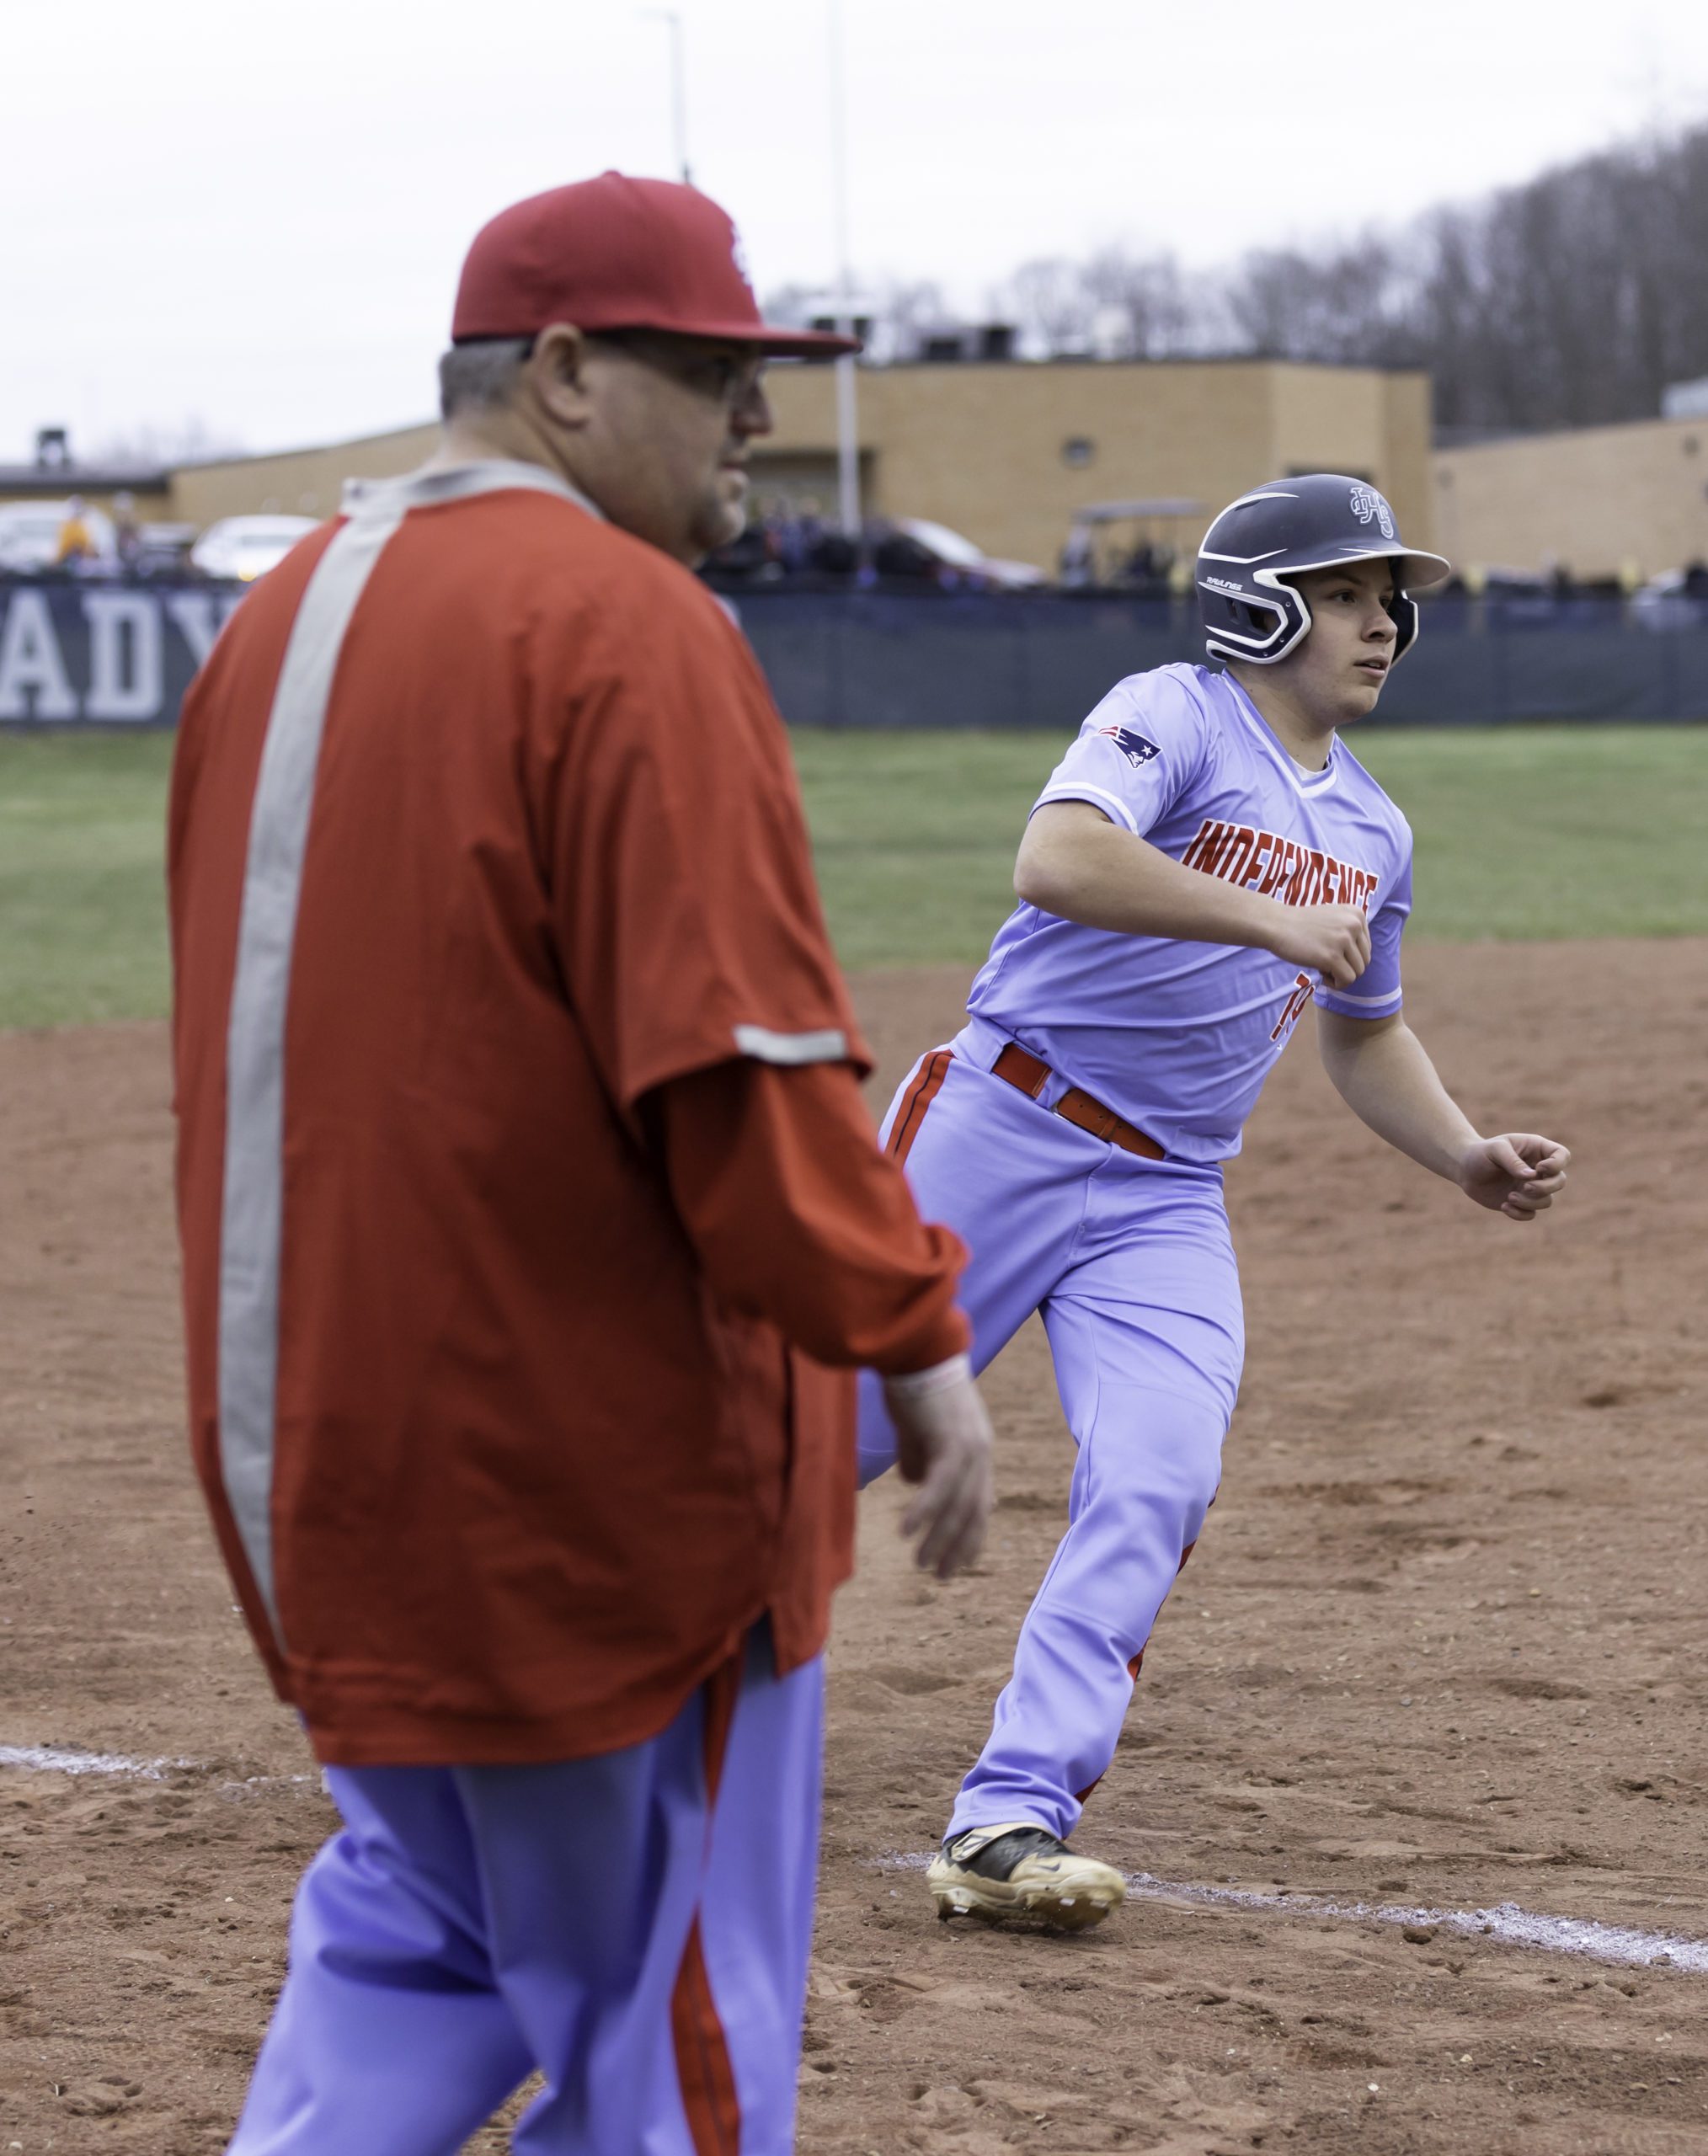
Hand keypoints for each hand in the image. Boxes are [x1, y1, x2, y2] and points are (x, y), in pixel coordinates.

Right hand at [884, 1368, 994, 1578]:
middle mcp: (980, 1451)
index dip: (969, 1534)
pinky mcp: (952, 1441)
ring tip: (923, 1566)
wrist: (915, 1346)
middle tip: (941, 1576)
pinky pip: (940, 1487)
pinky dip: (924, 1512)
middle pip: (974, 1511)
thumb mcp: (917, 1426)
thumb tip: (914, 1481)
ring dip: (940, 1539)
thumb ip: (919, 1454)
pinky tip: (907, 1533)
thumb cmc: (912, 1381)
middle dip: (958, 1547)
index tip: (957, 1561)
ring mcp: (970, 1447)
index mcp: (976, 1447)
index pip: (979, 1501)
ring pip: (959, 1506)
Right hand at [1266, 903, 1371, 988]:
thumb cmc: (1301, 925)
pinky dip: (1335, 983)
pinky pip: (1347, 980)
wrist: (1276, 924)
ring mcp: (1343, 940)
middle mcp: (1354, 924)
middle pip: (1364, 960)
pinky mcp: (1331, 957)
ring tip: (1322, 968)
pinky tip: (1321, 974)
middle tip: (1325, 963)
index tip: (1330, 952)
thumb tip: (1362, 958)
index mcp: (1357, 913)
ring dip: (1340, 976)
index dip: (1349, 956)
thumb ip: (1350, 931)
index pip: (1366, 947)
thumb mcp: (1333, 918)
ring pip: (1358, 972)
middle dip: (1346, 967)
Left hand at [1456, 1132, 1570, 1220]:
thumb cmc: (1481, 1154)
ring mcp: (1531, 1187)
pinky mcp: (1521, 1202)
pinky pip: (1531, 1214)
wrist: (1464, 1169)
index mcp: (1536, 1150)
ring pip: (1547, 1201)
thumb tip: (1532, 1177)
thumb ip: (1512, 1161)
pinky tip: (1503, 1206)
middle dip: (1545, 1187)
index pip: (1562, 1155)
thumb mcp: (1495, 1150)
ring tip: (1509, 1197)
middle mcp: (1538, 1170)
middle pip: (1560, 1181)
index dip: (1556, 1165)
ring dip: (1530, 1202)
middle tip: (1524, 1186)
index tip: (1538, 1168)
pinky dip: (1520, 1213)